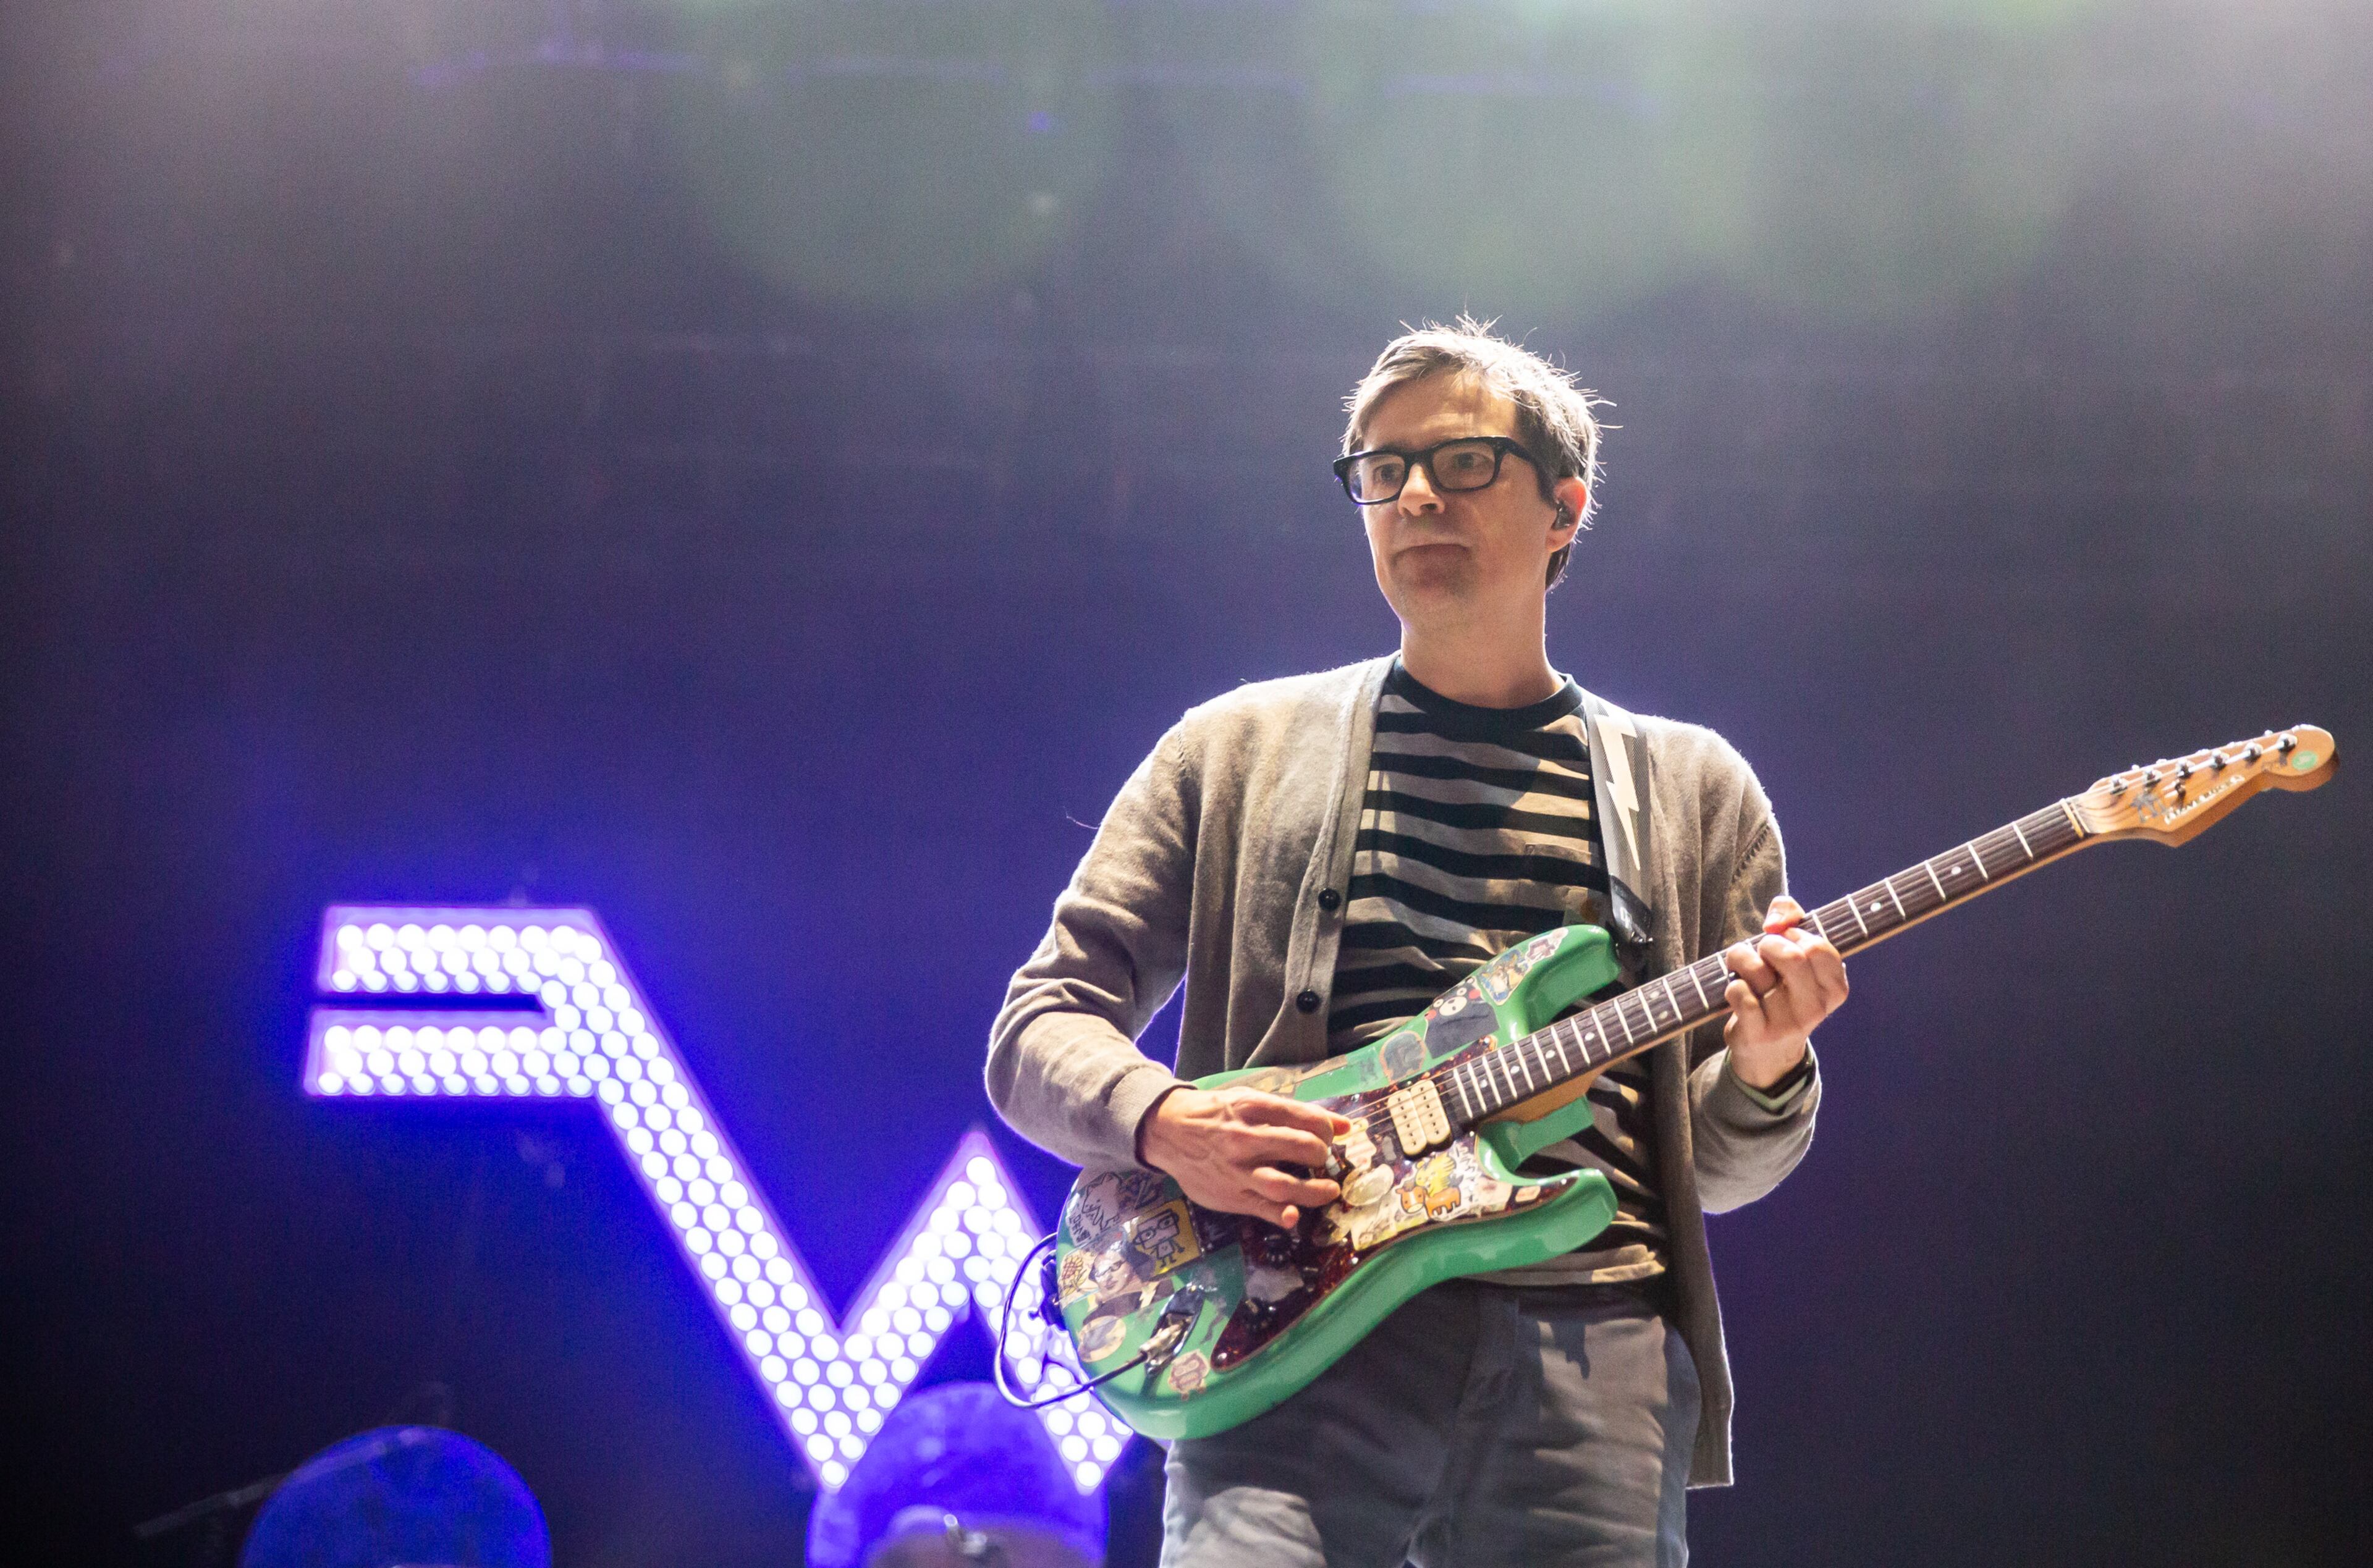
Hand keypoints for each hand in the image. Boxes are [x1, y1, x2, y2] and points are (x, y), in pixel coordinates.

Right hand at [1137, 1086, 1351, 1228]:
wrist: (1169, 1131)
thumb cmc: (1218, 1114)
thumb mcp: (1251, 1100)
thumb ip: (1296, 1113)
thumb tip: (1345, 1127)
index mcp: (1254, 1108)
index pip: (1307, 1118)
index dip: (1328, 1129)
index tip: (1328, 1136)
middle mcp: (1246, 1138)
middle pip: (1302, 1148)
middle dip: (1322, 1154)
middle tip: (1322, 1158)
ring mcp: (1238, 1169)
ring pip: (1284, 1184)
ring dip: (1314, 1191)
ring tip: (1329, 1190)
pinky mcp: (1231, 1195)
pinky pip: (1262, 1208)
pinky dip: (1282, 1215)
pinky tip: (1294, 1215)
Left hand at [1720, 895, 1848, 1088]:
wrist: (1768, 1051)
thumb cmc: (1781, 991)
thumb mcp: (1796, 957)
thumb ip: (1792, 919)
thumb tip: (1775, 921)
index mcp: (1834, 988)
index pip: (1819, 947)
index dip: (1794, 934)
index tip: (1785, 939)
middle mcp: (1815, 1007)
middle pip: (1790, 956)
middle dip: (1767, 945)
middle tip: (1762, 954)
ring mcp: (1788, 1023)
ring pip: (1757, 970)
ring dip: (1741, 960)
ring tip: (1743, 970)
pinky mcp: (1759, 1033)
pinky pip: (1739, 993)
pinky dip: (1732, 985)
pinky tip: (1737, 992)